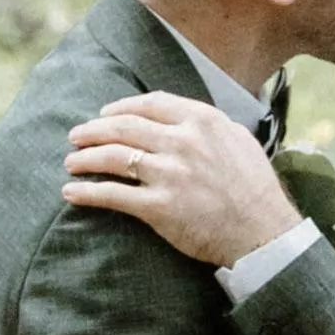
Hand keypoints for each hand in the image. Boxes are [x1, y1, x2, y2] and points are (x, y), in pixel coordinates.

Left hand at [62, 93, 288, 267]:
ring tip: (70, 162)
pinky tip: (71, 193)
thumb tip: (182, 117)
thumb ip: (208, 125)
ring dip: (85, 158)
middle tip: (76, 136)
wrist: (263, 230)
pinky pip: (113, 195)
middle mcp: (182, 142)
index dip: (121, 107)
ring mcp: (169, 174)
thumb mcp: (238, 140)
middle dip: (94, 130)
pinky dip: (87, 192)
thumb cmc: (254, 187)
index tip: (104, 114)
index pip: (150, 104)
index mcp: (202, 121)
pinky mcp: (159, 207)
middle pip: (124, 127)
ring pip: (113, 158)